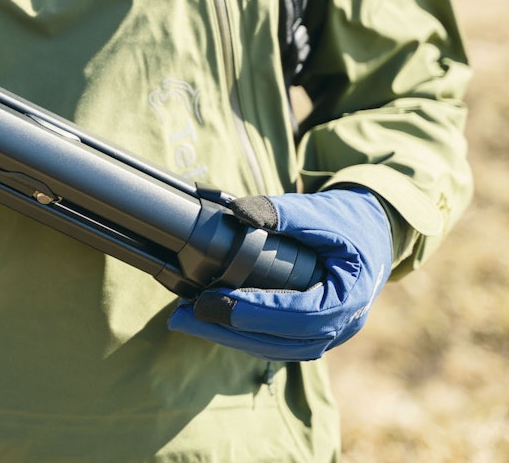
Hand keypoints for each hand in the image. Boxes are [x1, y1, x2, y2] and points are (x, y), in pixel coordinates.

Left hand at [167, 187, 392, 361]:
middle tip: (184, 316)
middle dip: (231, 331)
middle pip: (283, 341)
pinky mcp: (314, 331)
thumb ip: (281, 212)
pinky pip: (279, 343)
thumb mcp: (320, 211)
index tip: (215, 301)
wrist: (375, 229)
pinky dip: (245, 335)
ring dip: (232, 337)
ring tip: (187, 320)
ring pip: (278, 348)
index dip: (257, 312)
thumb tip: (238, 213)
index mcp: (350, 296)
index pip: (300, 315)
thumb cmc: (350, 220)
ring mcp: (331, 332)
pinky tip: (213, 322)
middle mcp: (343, 324)